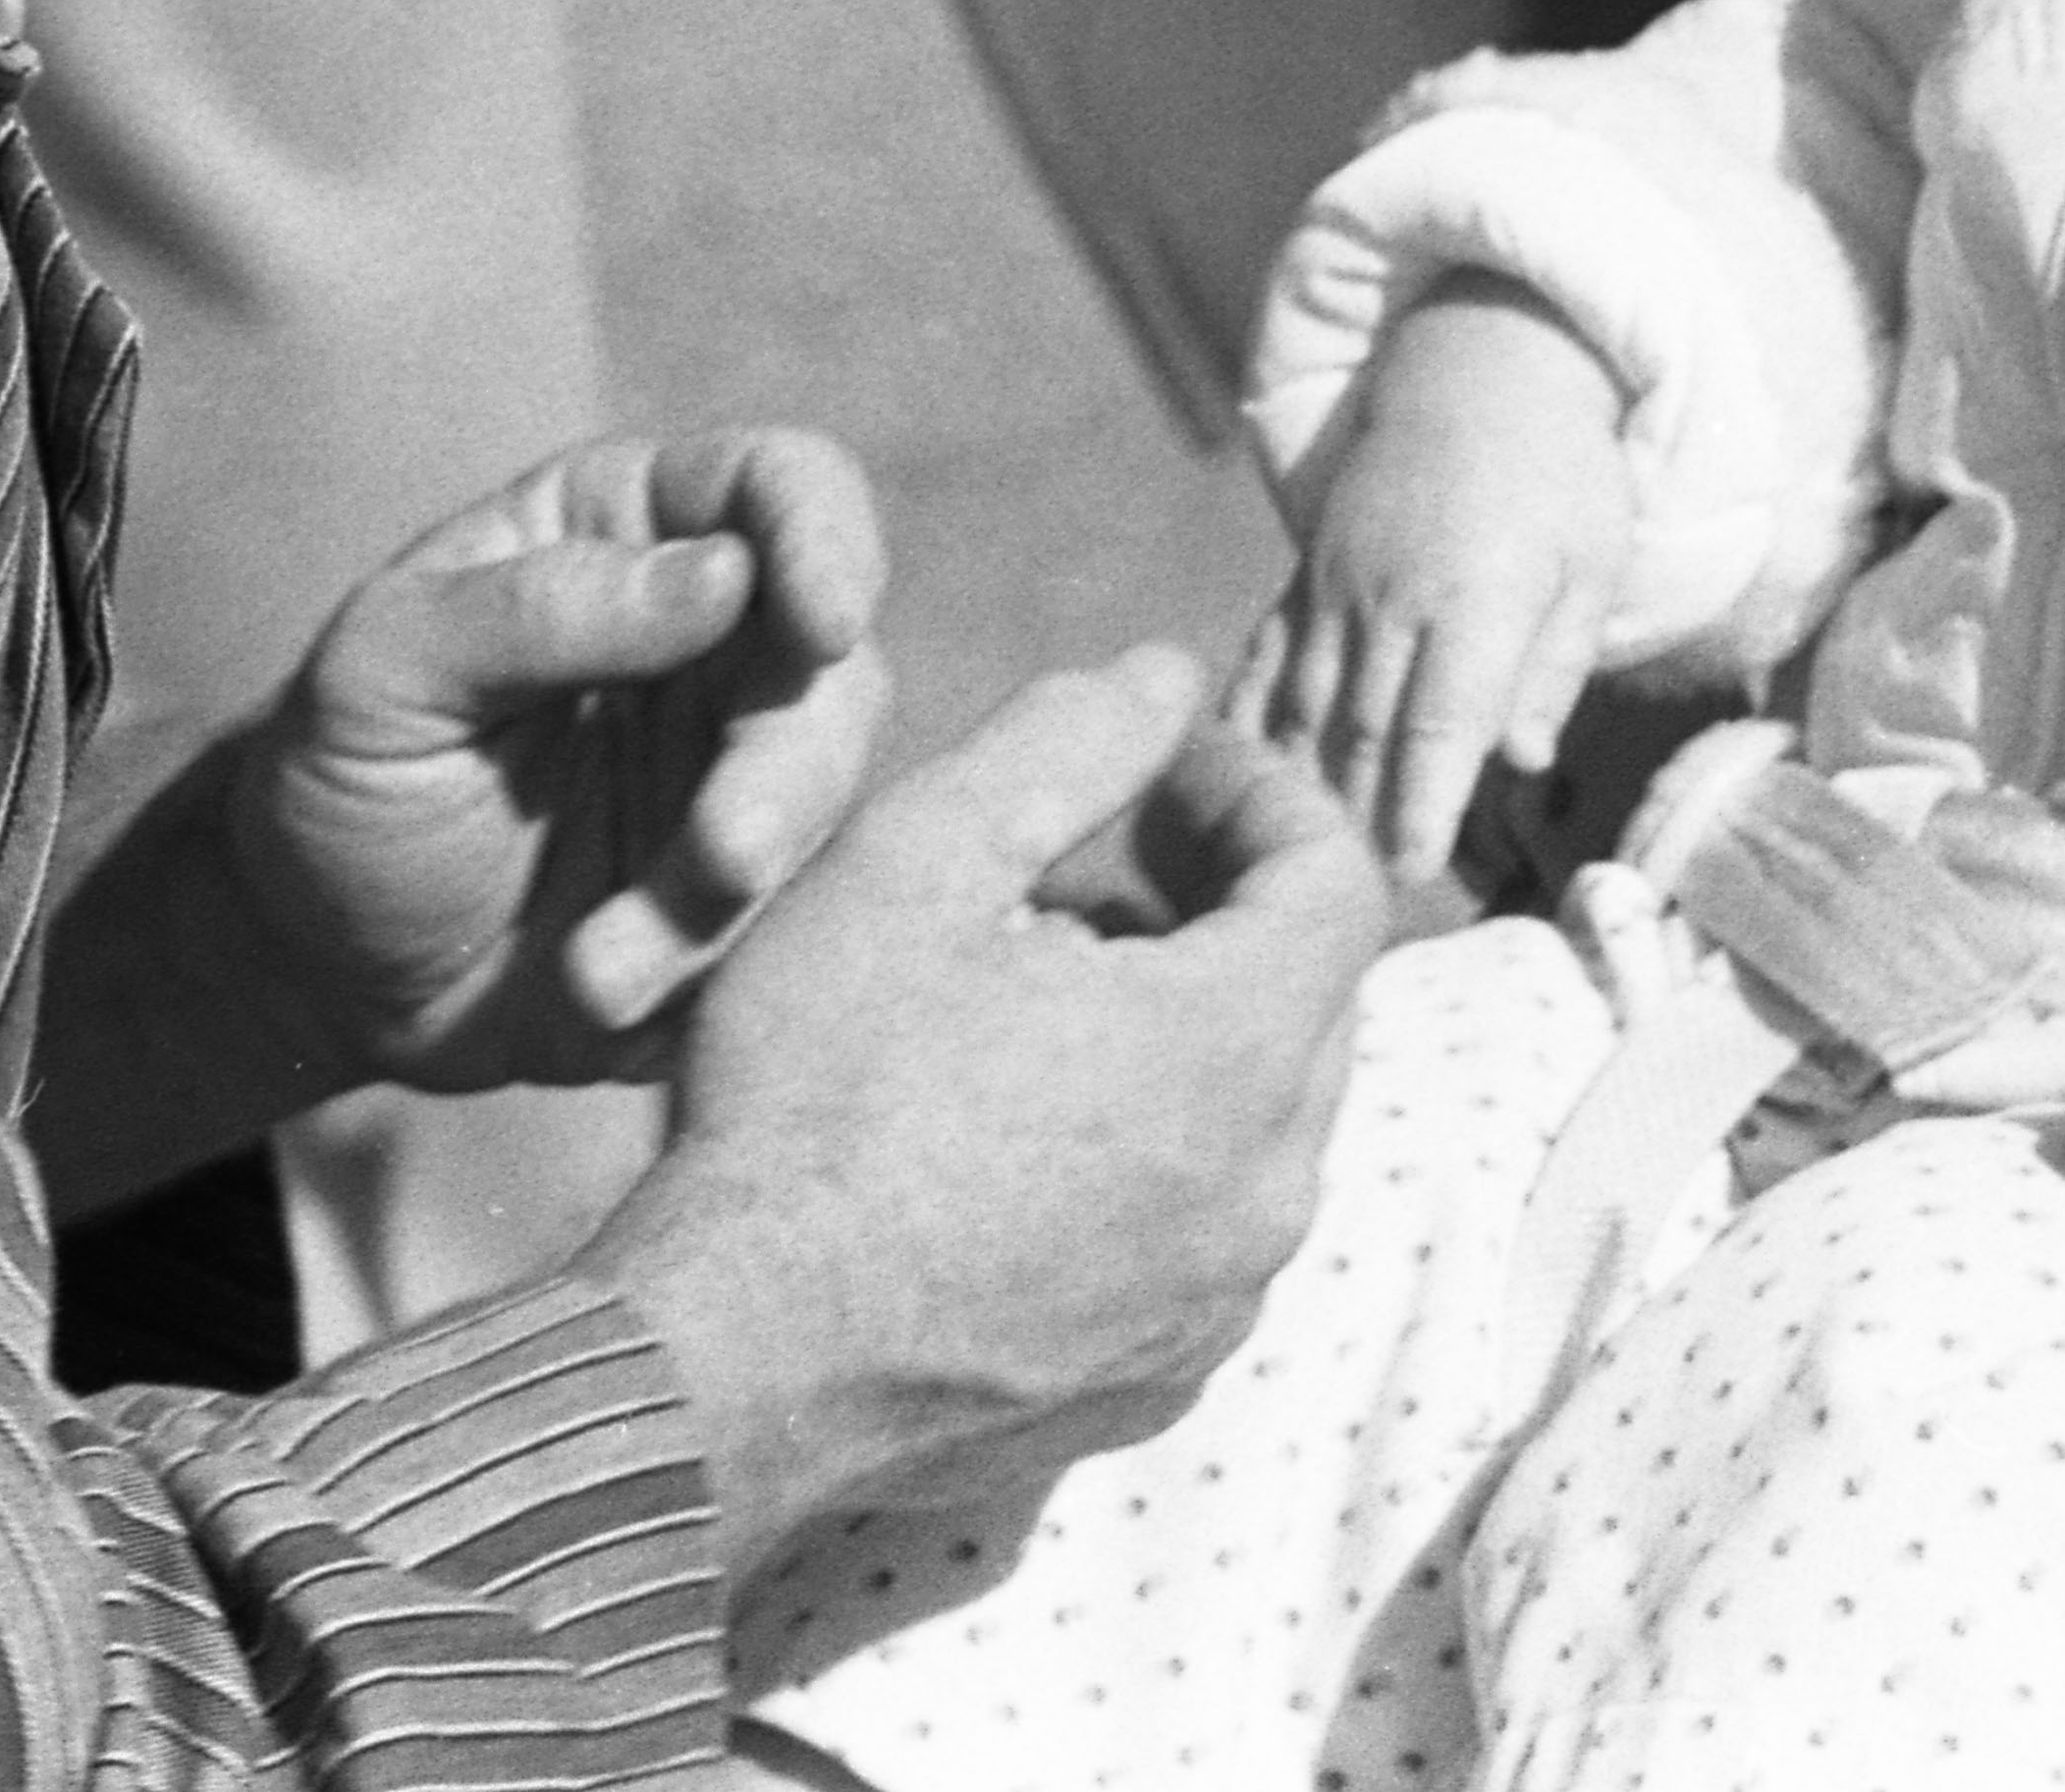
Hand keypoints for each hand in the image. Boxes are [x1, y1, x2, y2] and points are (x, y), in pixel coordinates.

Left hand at [235, 427, 892, 1093]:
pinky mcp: (751, 895)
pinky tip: (598, 998)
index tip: (826, 625)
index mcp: (634, 532)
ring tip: (594, 976)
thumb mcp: (386, 672)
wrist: (320, 967)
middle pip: (839, 671)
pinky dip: (708, 970)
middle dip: (788, 774)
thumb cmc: (341, 776)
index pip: (782, 484)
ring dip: (724, 899)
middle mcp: (721, 640)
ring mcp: (745, 772)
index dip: (829, 537)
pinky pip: (792, 925)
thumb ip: (539, 610)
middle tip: (719, 860)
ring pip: (821, 812)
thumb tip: (726, 574)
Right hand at [594, 649, 1391, 1555]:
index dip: (1259, 796)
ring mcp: (1220, 1304)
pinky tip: (1014, 1146)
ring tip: (1027, 1011)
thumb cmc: (812, 1100)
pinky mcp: (1158, 1384)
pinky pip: (1202, 1238)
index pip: (1340, 877)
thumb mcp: (916, 864)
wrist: (724, 1364)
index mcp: (1238, 1049)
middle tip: (1076, 881)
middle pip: (1310, 998)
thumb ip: (1064, 747)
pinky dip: (1150, 1166)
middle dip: (1219, 913)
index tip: (1160, 774)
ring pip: (1259, 1123)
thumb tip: (1165, 680)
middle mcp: (1269, 1189)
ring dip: (1182, 1041)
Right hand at [1242, 277, 1635, 876]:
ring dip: (1303, 788)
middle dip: (1361, 822)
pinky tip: (1234, 780)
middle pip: (1366, 729)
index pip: (1441, 720)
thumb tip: (1519, 759)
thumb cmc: (1562, 473)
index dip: (1422, 802)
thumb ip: (1555, 664)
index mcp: (1478, 595)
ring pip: (1307, 703)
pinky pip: (1267, 655)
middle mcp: (1394, 593)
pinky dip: (1250, 721)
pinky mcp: (1308, 571)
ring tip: (1302, 866)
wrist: (1483, 364)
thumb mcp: (1593, 562)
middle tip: (1359, 906)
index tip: (1411, 872)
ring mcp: (1338, 581)